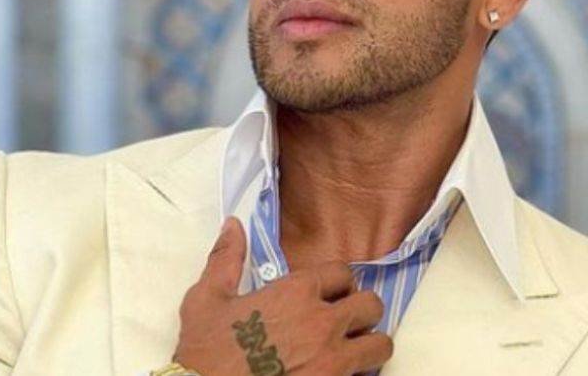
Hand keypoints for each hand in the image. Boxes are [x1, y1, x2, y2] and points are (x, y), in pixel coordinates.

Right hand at [172, 217, 392, 375]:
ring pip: (380, 345)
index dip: (338, 282)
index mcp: (295, 293)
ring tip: (352, 350)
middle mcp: (322, 322)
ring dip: (369, 345)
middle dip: (362, 311)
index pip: (343, 273)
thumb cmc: (206, 350)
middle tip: (345, 321)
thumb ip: (225, 259)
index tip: (329, 293)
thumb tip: (233, 225)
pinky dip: (360, 374)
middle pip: (371, 305)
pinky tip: (341, 374)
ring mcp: (332, 360)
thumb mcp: (206, 299)